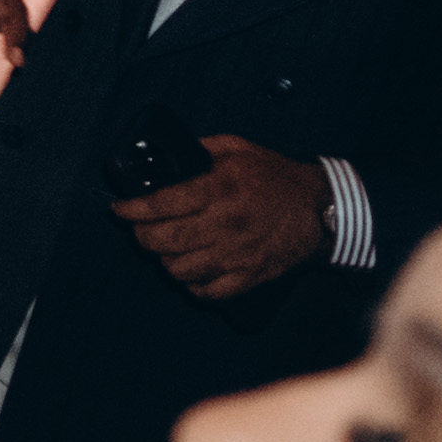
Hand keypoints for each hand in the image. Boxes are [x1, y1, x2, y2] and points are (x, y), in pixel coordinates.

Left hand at [115, 132, 329, 301]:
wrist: (322, 209)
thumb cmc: (277, 178)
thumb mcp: (238, 149)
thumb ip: (201, 149)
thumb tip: (168, 154)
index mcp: (219, 189)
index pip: (160, 204)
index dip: (132, 209)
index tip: (119, 209)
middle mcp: (225, 224)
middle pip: (163, 240)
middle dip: (141, 236)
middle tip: (139, 229)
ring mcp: (237, 254)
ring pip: (180, 269)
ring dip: (164, 261)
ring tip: (165, 249)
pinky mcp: (250, 276)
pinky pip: (208, 292)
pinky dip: (192, 285)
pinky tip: (190, 270)